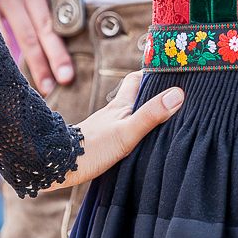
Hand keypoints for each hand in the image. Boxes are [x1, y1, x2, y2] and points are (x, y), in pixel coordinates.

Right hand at [0, 0, 73, 95]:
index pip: (54, 18)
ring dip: (31, 63)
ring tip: (41, 87)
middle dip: (52, 58)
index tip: (69, 72)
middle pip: (40, 29)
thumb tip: (66, 31)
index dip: (62, 47)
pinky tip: (9, 73)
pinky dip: (3, 53)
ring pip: (19, 34)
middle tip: (62, 83)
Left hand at [47, 71, 183, 190]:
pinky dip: (131, 130)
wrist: (59, 166)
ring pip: (126, 114)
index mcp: (120, 105)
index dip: (151, 73)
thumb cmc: (92, 148)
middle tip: (170, 93)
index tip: (168, 71)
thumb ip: (151, 114)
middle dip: (149, 92)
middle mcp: (112, 112)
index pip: (136, 80)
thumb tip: (177, 94)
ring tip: (160, 117)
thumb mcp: (127, 132)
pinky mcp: (99, 142)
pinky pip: (120, 130)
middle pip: (132, 95)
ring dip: (141, 112)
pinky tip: (137, 140)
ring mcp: (104, 127)